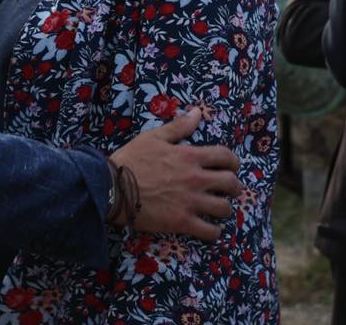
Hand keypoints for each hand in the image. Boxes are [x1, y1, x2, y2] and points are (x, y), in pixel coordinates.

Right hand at [109, 107, 242, 241]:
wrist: (112, 187)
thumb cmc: (131, 160)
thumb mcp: (153, 137)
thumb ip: (178, 126)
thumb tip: (198, 113)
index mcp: (190, 156)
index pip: (225, 156)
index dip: (233, 162)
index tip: (231, 167)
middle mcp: (195, 179)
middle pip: (231, 184)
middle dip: (234, 187)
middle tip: (228, 190)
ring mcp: (190, 202)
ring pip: (224, 209)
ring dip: (224, 209)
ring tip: (217, 209)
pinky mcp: (182, 222)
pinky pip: (210, 232)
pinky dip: (213, 232)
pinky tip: (209, 228)